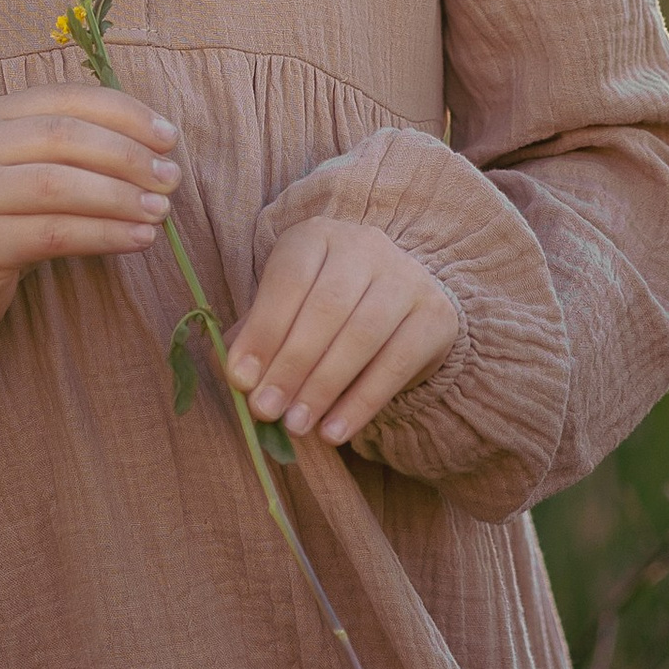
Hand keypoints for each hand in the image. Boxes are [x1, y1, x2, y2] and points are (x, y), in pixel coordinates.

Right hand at [0, 85, 180, 353]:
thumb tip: (155, 145)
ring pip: (58, 185)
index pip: (64, 100)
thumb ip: (69, 148)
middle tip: (170, 178)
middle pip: (63, 137)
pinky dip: (104, 234)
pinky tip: (137, 239)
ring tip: (160, 211)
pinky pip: (53, 234)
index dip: (123, 113)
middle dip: (127, 155)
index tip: (168, 136)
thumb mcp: (21, 168)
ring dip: (120, 197)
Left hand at [226, 218, 458, 448]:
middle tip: (265, 409)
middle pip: (327, 308)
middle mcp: (365, 246)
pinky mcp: (435, 316)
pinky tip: (334, 432)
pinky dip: (361, 403)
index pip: (289, 279)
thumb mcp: (285, 310)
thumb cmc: (323, 309)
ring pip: (363, 335)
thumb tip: (233, 377)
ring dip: (324, 386)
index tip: (240, 380)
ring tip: (296, 426)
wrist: (397, 305)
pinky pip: (396, 365)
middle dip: (291, 365)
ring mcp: (406, 278)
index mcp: (317, 236)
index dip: (263, 331)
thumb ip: (255, 338)